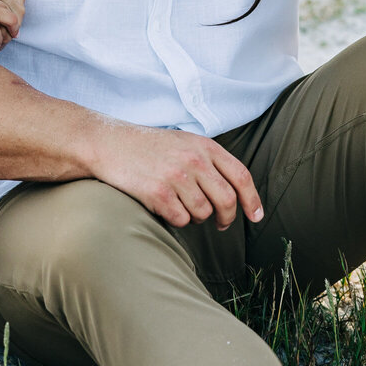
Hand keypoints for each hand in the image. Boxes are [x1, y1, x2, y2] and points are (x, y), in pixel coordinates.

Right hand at [89, 122, 264, 230]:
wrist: (109, 143)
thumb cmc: (149, 147)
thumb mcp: (185, 142)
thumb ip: (210, 161)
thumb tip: (235, 192)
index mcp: (205, 146)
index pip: (241, 177)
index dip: (253, 200)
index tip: (256, 217)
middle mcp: (195, 160)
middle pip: (227, 200)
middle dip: (227, 218)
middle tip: (220, 224)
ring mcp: (176, 176)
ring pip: (203, 213)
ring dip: (196, 217)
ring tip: (182, 206)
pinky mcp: (158, 193)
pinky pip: (180, 220)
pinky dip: (176, 220)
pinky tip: (165, 207)